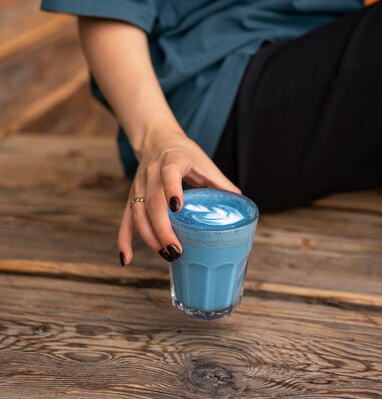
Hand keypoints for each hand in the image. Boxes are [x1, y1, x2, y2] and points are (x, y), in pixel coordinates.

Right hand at [117, 129, 241, 264]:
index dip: (172, 190)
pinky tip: (127, 259)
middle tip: (177, 250)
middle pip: (152, 203)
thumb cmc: (184, 153)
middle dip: (163, 229)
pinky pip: (125, 220)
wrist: (156, 140)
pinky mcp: (132, 197)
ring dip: (150, 238)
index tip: (178, 207)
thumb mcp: (204, 162)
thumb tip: (241, 202)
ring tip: (167, 255)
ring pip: (138, 215)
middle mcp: (151, 174)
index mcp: (172, 162)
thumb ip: (221, 182)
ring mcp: (139, 187)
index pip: (169, 175)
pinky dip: (124, 240)